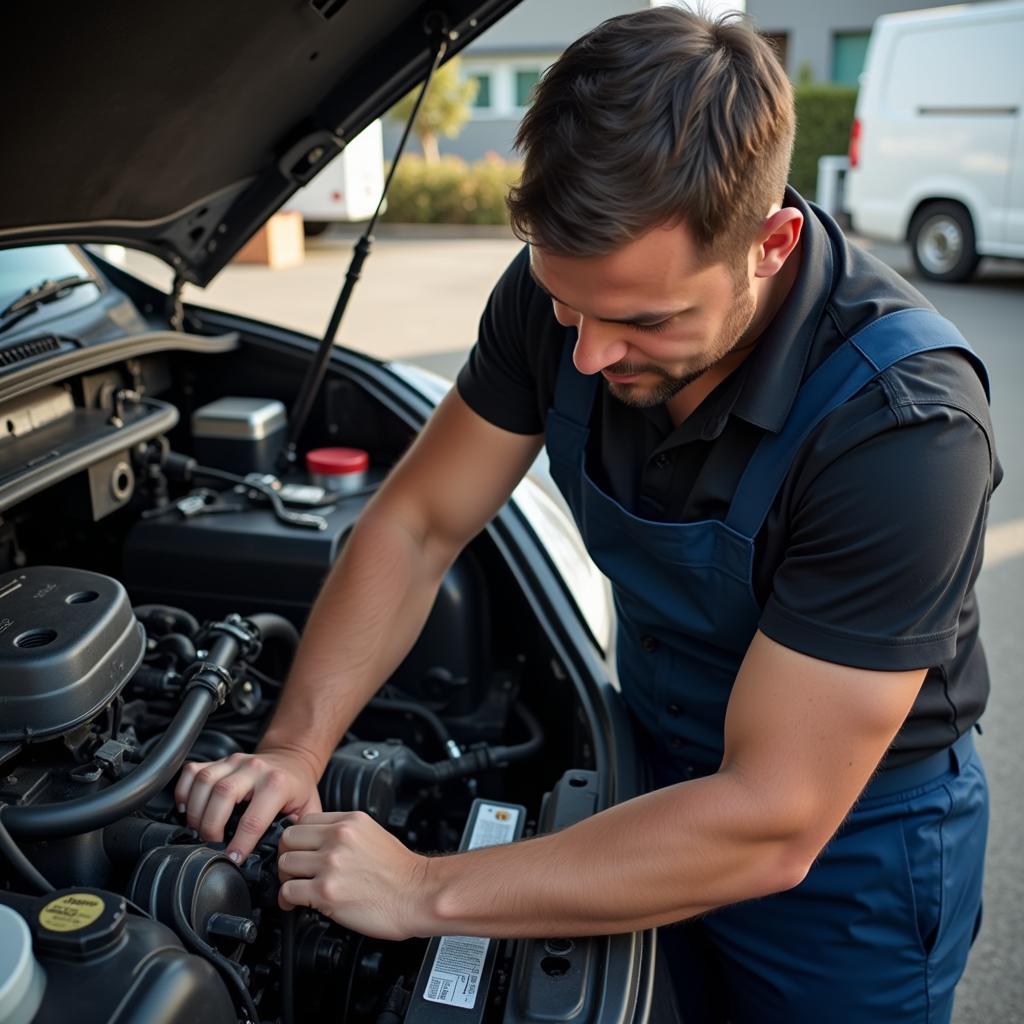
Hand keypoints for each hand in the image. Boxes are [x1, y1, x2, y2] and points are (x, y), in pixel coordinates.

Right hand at [174, 748, 322, 861]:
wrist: (292, 758)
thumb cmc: (297, 788)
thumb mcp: (308, 810)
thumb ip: (298, 833)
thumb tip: (284, 858)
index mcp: (277, 784)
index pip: (253, 819)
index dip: (239, 844)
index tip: (233, 859)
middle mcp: (254, 769)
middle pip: (222, 794)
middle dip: (211, 826)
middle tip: (211, 845)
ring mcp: (234, 761)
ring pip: (204, 781)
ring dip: (195, 811)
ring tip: (199, 830)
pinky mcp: (219, 760)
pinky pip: (192, 771)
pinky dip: (183, 791)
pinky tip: (187, 809)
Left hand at [277, 811, 431, 939]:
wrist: (419, 895)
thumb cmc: (401, 872)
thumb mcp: (373, 834)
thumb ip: (345, 833)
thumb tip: (321, 842)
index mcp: (350, 821)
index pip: (304, 820)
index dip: (298, 839)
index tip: (300, 851)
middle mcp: (338, 838)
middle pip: (288, 838)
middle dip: (287, 855)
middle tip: (293, 871)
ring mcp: (331, 863)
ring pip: (284, 864)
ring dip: (286, 879)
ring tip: (297, 888)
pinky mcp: (326, 891)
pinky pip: (288, 892)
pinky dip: (287, 901)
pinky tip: (297, 904)